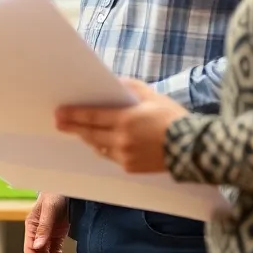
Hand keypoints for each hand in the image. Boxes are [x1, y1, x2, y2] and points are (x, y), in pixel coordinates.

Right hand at [23, 192, 69, 252]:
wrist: (68, 185)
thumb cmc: (56, 193)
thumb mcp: (50, 209)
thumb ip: (44, 227)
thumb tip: (37, 246)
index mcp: (31, 226)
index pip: (30, 250)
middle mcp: (37, 232)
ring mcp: (47, 234)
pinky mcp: (57, 234)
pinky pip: (56, 251)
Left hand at [55, 78, 187, 172]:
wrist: (192, 148)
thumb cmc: (172, 117)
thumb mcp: (152, 96)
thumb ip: (130, 88)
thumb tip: (113, 84)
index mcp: (125, 119)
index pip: (92, 117)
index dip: (74, 115)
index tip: (59, 112)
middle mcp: (121, 140)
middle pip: (89, 134)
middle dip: (73, 128)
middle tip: (59, 123)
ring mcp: (125, 156)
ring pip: (98, 147)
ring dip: (88, 139)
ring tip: (80, 131)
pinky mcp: (130, 168)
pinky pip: (112, 157)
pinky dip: (105, 149)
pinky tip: (102, 143)